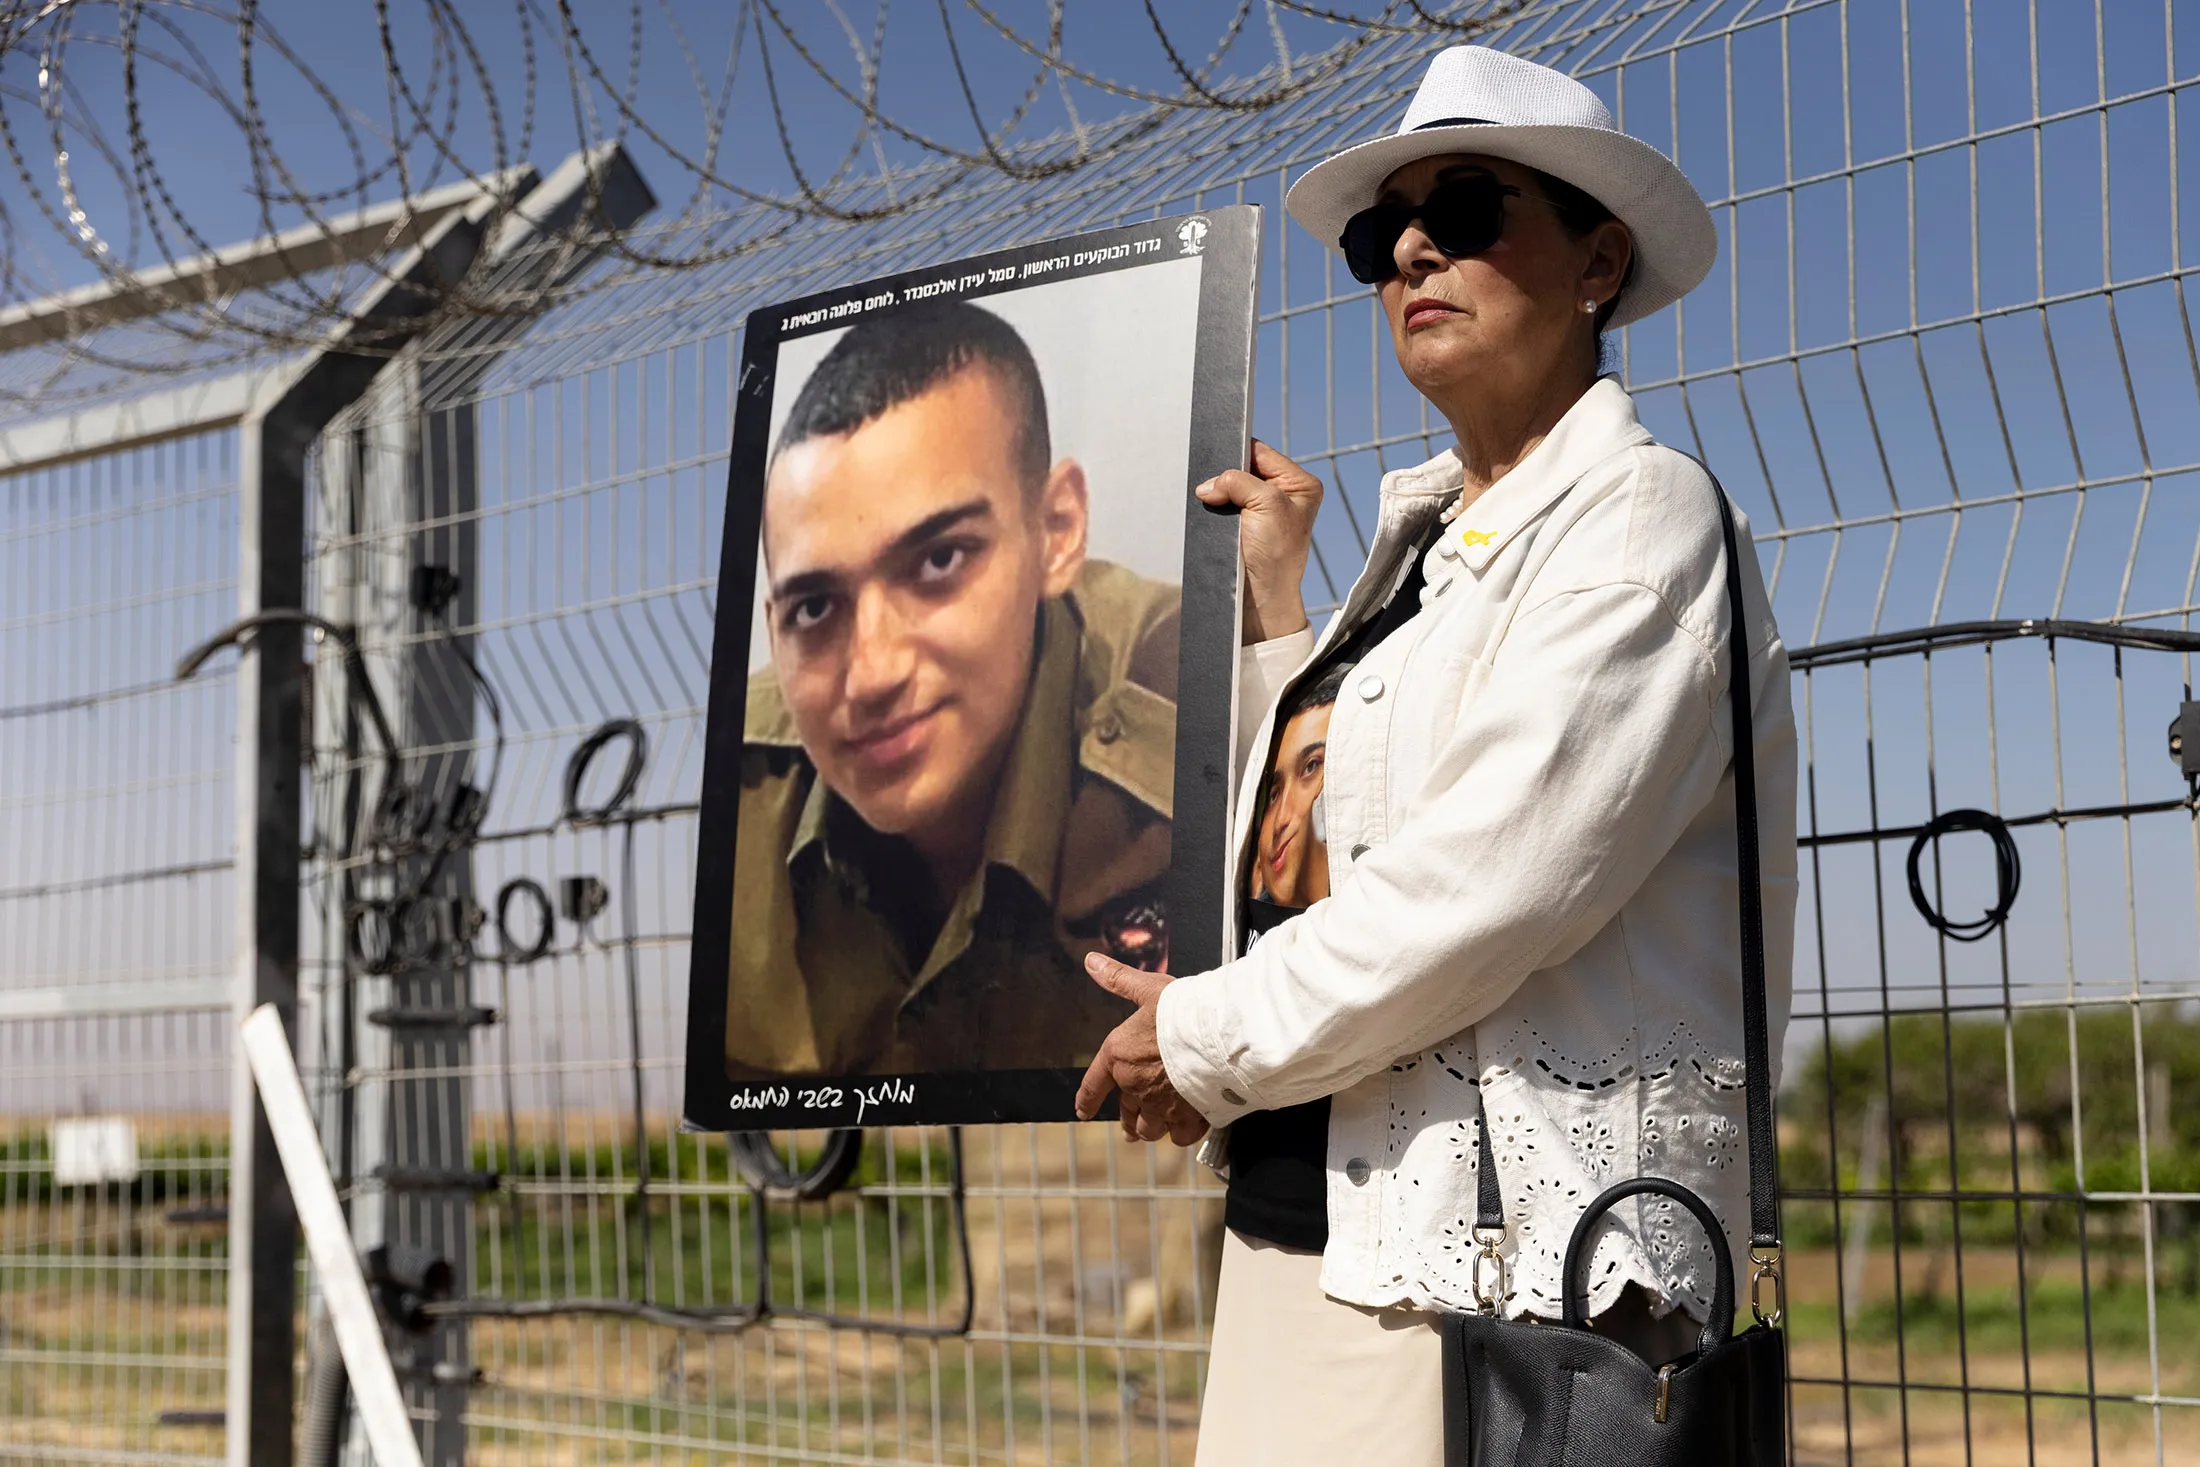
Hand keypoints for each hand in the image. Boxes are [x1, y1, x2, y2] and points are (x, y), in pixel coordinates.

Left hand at [1074, 953, 1210, 1146]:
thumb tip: (1092, 962)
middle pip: (1125, 1112)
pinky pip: (1180, 1135)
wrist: (1219, 1036)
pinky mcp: (1189, 1118)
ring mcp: (1162, 1106)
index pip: (1094, 1084)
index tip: (1082, 1111)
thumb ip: (1119, 979)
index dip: (1086, 1100)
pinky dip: (1180, 1132)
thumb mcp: (1148, 988)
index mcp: (1119, 1056)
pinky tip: (1185, 1126)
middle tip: (1130, 1122)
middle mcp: (1136, 1086)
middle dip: (1127, 1117)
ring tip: (1152, 1128)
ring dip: (1149, 1128)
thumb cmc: (1184, 1011)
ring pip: (1149, 1129)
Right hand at [1195, 439, 1322, 643]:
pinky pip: (1224, 506)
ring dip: (1218, 494)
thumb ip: (1238, 482)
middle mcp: (1283, 494)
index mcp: (1299, 483)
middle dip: (1225, 475)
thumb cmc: (1275, 555)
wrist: (1261, 597)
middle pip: (1244, 468)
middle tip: (1210, 483)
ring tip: (1209, 500)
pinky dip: (1214, 508)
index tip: (1215, 457)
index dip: (1238, 452)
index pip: (1261, 452)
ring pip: (1230, 487)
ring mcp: (1261, 510)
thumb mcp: (1266, 505)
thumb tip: (1208, 485)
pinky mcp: (1243, 526)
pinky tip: (1208, 511)